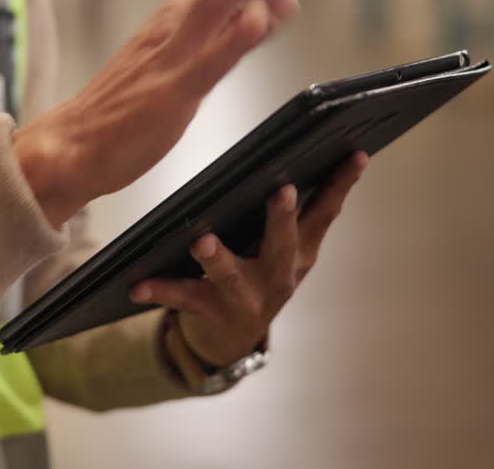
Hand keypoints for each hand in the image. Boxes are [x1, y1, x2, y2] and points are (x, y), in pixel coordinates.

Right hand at [14, 0, 352, 225]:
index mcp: (190, 14)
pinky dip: (235, 37)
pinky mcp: (173, 90)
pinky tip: (257, 16)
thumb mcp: (197, 65)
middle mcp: (184, 21)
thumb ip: (239, 38)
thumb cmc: (131, 108)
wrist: (72, 144)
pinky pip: (210, 60)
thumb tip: (283, 2)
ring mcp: (178, 51)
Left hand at [132, 152, 367, 367]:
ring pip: (231, 275)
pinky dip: (160, 290)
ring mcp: (247, 298)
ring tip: (201, 242)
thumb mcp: (283, 248)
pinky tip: (138, 284)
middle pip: (283, 243)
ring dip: (217, 258)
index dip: (341, 184)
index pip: (324, 212)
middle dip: (282, 217)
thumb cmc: (257, 276)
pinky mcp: (213, 313)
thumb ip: (291, 212)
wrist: (232, 339)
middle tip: (282, 190)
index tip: (355, 155)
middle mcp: (278, 276)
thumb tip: (293, 156)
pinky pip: (183, 298)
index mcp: (299, 252)